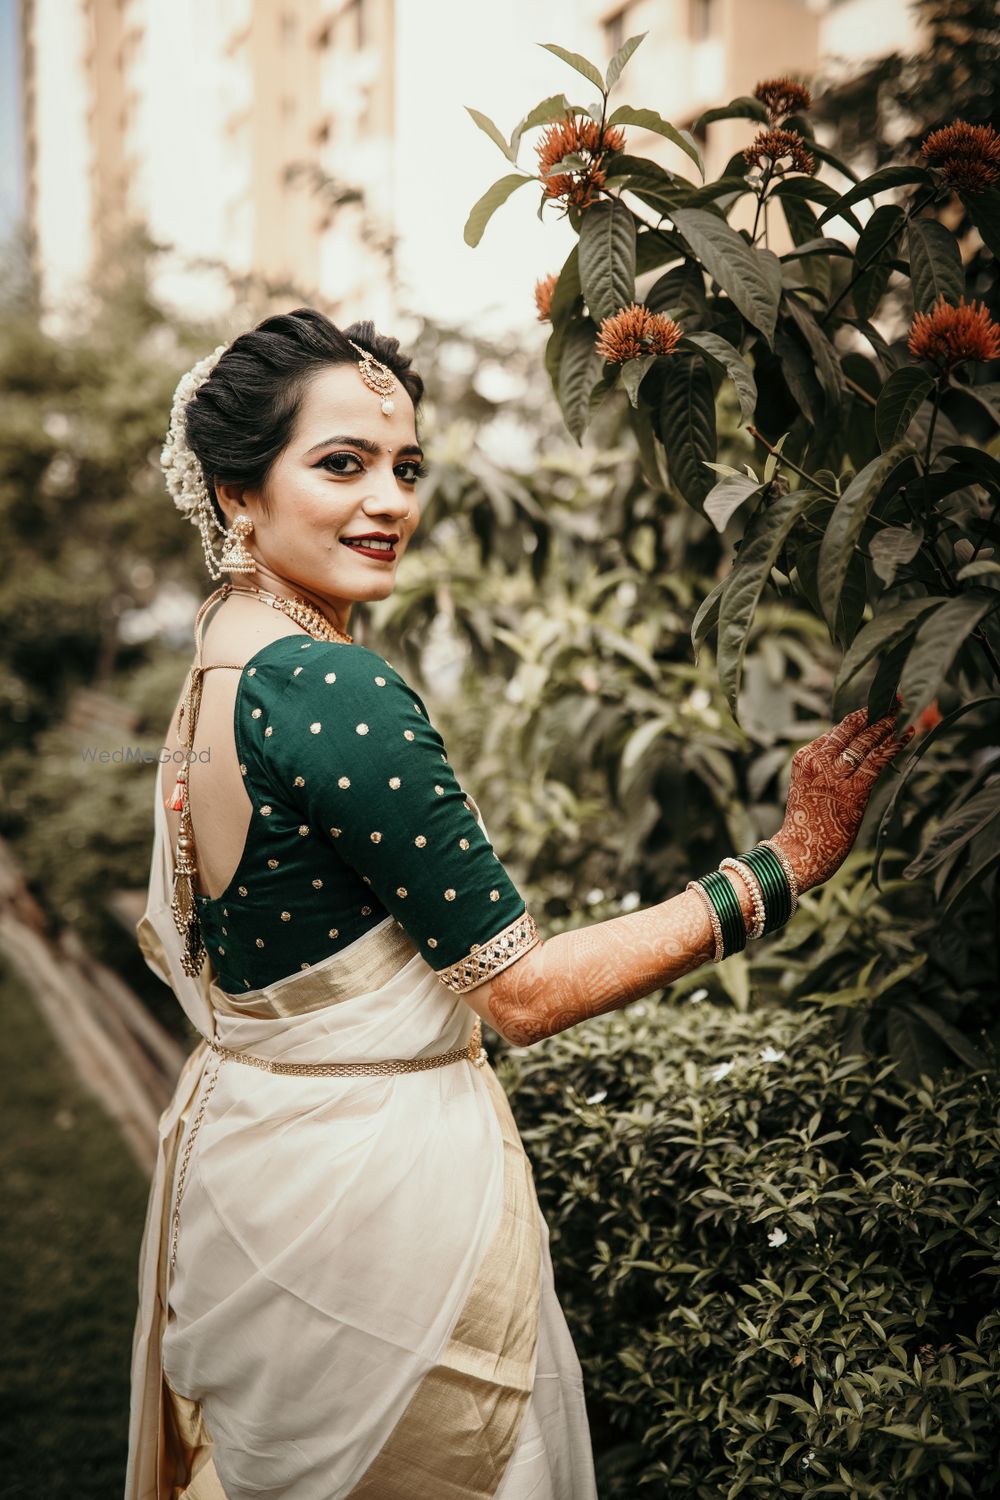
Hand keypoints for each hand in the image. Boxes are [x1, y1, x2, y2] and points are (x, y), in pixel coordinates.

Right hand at [770, 703, 914, 893]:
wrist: (798, 854)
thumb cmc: (806, 825)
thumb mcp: (807, 787)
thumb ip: (824, 769)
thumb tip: (851, 755)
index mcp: (804, 759)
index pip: (836, 731)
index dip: (859, 717)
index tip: (874, 705)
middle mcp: (818, 762)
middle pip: (851, 730)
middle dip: (876, 712)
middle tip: (895, 699)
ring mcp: (835, 776)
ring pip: (865, 742)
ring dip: (887, 725)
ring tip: (903, 712)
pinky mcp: (853, 792)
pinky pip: (877, 761)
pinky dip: (894, 746)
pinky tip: (907, 734)